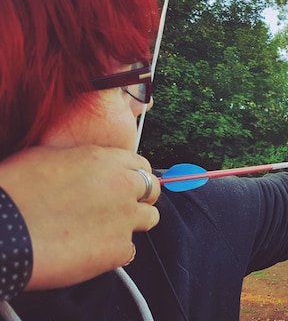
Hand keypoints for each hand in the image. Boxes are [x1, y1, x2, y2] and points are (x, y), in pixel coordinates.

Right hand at [0, 145, 160, 289]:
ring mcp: (125, 218)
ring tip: (106, 231)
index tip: (127, 185)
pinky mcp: (119, 249)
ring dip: (133, 223)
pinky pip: (130, 251)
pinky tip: (91, 251)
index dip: (134, 176)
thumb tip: (87, 170)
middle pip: (152, 190)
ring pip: (149, 219)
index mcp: (105, 160)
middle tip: (119, 208)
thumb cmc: (13, 192)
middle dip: (140, 198)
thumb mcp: (47, 156)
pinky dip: (115, 252)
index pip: (141, 165)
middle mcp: (122, 186)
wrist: (2, 231)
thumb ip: (80, 161)